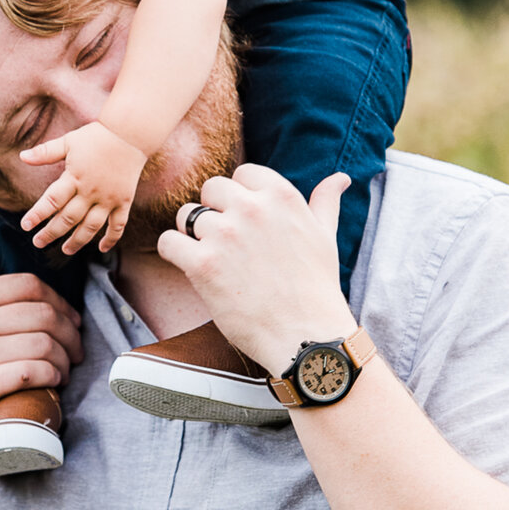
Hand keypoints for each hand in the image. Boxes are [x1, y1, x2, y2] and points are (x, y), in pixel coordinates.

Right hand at [0, 272, 82, 467]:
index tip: (70, 323)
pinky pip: (29, 372)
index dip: (60, 303)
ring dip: (64, 359)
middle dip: (71, 334)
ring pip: (43, 342)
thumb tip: (23, 304)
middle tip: (75, 355)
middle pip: (43, 313)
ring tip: (63, 373)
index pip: (28, 285)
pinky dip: (50, 376)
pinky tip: (52, 384)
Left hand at [21, 120, 147, 254]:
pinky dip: (111, 238)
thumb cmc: (96, 136)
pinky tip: (103, 249)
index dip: (37, 215)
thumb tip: (22, 156)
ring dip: (77, 241)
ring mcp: (109, 199)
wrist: (131, 134)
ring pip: (91, 227)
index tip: (25, 226)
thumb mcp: (68, 141)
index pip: (51, 201)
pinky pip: (118, 225)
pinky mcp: (124, 202)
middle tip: (38, 243)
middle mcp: (91, 192)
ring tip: (65, 250)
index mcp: (74, 178)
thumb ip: (46, 152)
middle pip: (68, 218)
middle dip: (51, 233)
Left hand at [151, 166, 358, 369]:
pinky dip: (174, 253)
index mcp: (282, 196)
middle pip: (210, 189)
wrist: (306, 336)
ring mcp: (224, 235)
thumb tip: (340, 178)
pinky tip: (192, 268)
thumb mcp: (325, 237)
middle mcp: (251, 209)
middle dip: (214, 212)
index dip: (240, 197)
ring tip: (215, 259)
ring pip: (186, 215)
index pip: (242, 173)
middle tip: (228, 243)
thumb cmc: (316, 288)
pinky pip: (168, 242)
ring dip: (194, 235)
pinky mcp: (202, 264)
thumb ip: (324, 203)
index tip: (246, 222)